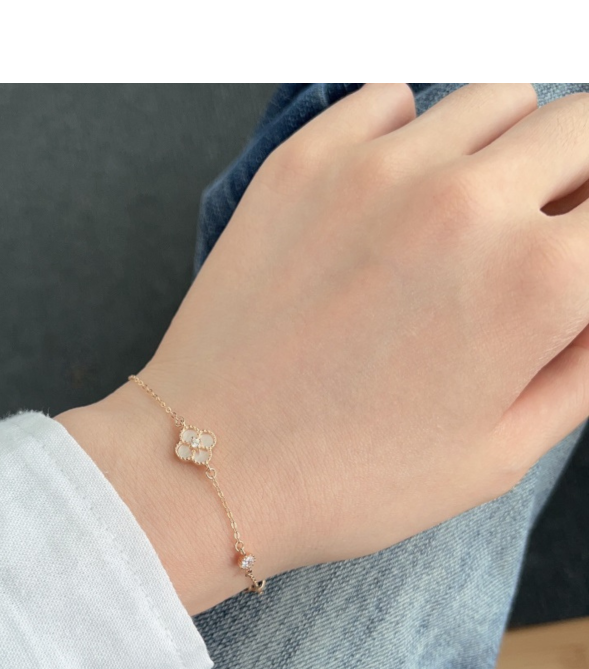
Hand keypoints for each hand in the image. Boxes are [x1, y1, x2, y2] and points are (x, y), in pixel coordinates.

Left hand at [57, 83, 588, 614]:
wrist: (209, 469)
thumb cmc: (350, 480)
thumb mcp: (498, 454)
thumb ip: (584, 367)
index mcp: (538, 283)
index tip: (572, 262)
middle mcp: (469, 203)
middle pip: (580, 126)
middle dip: (576, 178)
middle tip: (544, 231)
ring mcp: (379, 170)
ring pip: (495, 99)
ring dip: (503, 148)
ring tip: (467, 216)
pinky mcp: (306, 161)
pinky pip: (393, 97)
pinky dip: (411, 134)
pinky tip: (391, 198)